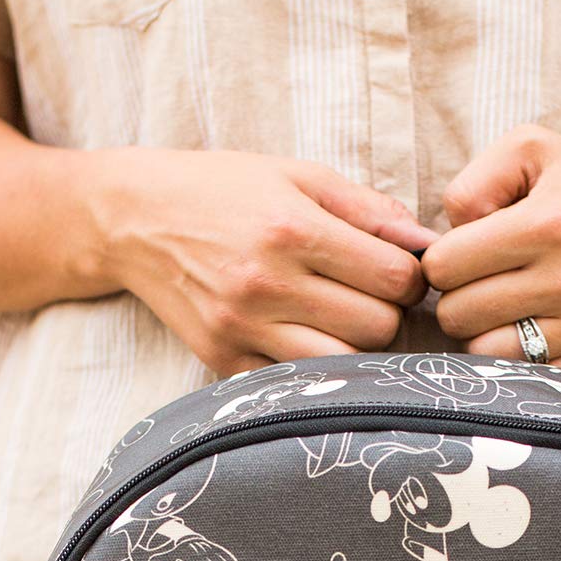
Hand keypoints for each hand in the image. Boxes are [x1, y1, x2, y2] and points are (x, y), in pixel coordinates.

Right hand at [92, 149, 433, 374]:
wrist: (132, 219)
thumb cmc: (223, 189)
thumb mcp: (296, 176)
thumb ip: (368, 208)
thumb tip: (428, 244)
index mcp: (292, 229)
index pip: (395, 277)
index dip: (410, 276)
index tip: (394, 270)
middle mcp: (266, 283)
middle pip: (377, 327)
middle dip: (386, 312)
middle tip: (367, 296)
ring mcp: (241, 329)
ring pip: (343, 364)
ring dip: (354, 346)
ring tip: (339, 320)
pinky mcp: (222, 361)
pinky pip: (293, 384)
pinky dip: (310, 367)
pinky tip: (302, 337)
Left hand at [423, 126, 560, 374]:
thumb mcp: (534, 150)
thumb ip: (474, 182)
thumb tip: (446, 235)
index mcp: (551, 222)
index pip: (445, 265)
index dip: (441, 260)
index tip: (462, 253)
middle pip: (458, 314)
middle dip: (456, 297)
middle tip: (479, 282)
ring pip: (484, 352)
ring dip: (481, 332)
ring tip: (501, 307)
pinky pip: (525, 376)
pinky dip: (516, 357)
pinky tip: (529, 329)